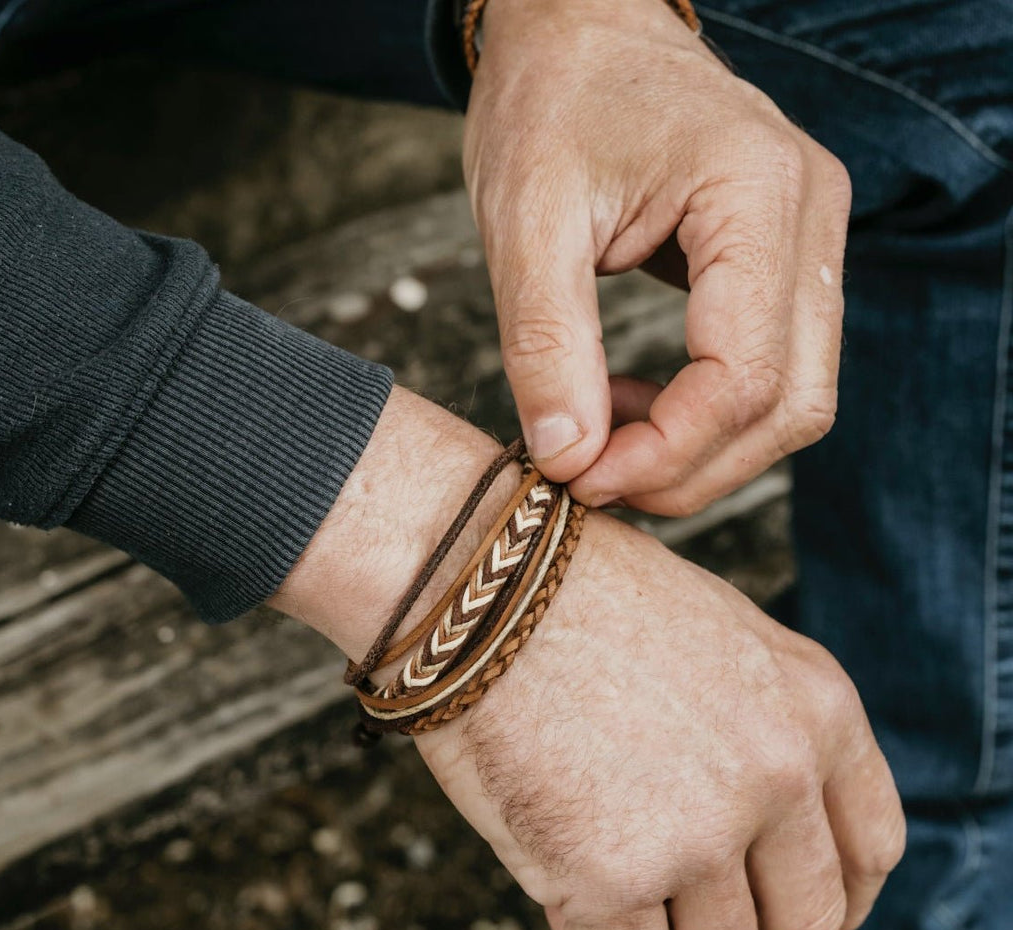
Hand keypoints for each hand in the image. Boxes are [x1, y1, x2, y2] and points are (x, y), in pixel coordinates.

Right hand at [416, 512, 904, 929]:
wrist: (476, 583)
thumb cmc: (578, 597)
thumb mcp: (719, 634)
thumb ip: (770, 728)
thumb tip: (767, 829)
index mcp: (816, 710)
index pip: (869, 850)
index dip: (833, 898)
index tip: (784, 912)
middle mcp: (777, 775)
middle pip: (805, 923)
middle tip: (691, 927)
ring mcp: (700, 830)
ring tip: (605, 869)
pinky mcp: (613, 873)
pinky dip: (594, 928)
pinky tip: (556, 863)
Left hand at [465, 0, 851, 514]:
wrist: (580, 30)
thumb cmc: (551, 102)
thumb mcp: (525, 220)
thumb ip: (545, 344)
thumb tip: (567, 457)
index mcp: (757, 193)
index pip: (745, 377)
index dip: (667, 453)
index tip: (581, 477)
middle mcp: (812, 217)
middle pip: (792, 405)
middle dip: (691, 469)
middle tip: (593, 478)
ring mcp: (811, 241)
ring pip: (793, 400)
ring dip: (702, 450)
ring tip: (606, 438)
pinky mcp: (787, 262)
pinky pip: (774, 370)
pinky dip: (708, 415)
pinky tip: (634, 404)